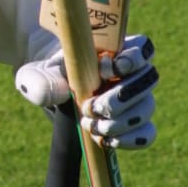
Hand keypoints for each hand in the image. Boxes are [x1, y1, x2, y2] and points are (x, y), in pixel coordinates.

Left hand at [15, 35, 157, 148]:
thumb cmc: (51, 74)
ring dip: (120, 122)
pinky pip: (147, 133)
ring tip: (90, 125)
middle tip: (90, 107)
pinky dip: (129, 140)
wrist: (54, 92)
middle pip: (148, 79)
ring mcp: (137, 98)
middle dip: (120, 97)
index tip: (105, 70)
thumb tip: (56, 93)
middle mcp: (133, 72)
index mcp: (115, 48)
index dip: (132, 59)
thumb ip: (41, 79)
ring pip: (146, 108)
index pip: (142, 46)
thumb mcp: (39, 71)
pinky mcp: (136, 123)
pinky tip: (104, 140)